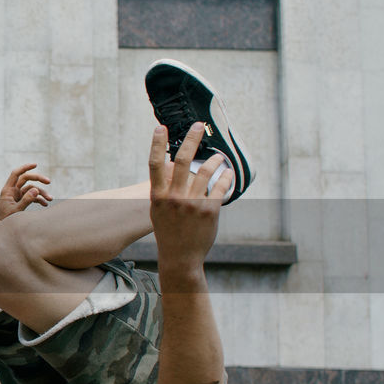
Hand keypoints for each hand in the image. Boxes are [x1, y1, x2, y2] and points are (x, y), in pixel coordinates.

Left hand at [0, 163, 52, 219]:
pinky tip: (45, 204)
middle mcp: (12, 191)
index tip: (35, 164)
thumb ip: (26, 200)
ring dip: (41, 193)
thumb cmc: (4, 220)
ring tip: (50, 199)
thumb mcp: (16, 211)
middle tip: (49, 182)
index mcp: (8, 190)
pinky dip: (39, 200)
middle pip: (26, 179)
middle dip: (38, 179)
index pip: (16, 174)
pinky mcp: (21, 202)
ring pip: (31, 189)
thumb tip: (36, 189)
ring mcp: (17, 196)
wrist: (0, 229)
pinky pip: (32, 197)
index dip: (25, 167)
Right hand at [147, 124, 230, 269]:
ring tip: (218, 157)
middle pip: (183, 161)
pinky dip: (226, 177)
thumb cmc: (169, 232)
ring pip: (205, 171)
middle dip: (191, 139)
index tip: (160, 128)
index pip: (155, 164)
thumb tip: (172, 168)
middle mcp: (174, 198)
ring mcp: (192, 204)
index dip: (157, 144)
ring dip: (214, 160)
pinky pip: (220, 187)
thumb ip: (163, 190)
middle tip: (198, 125)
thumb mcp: (158, 211)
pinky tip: (228, 172)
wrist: (180, 257)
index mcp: (158, 197)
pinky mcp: (209, 210)